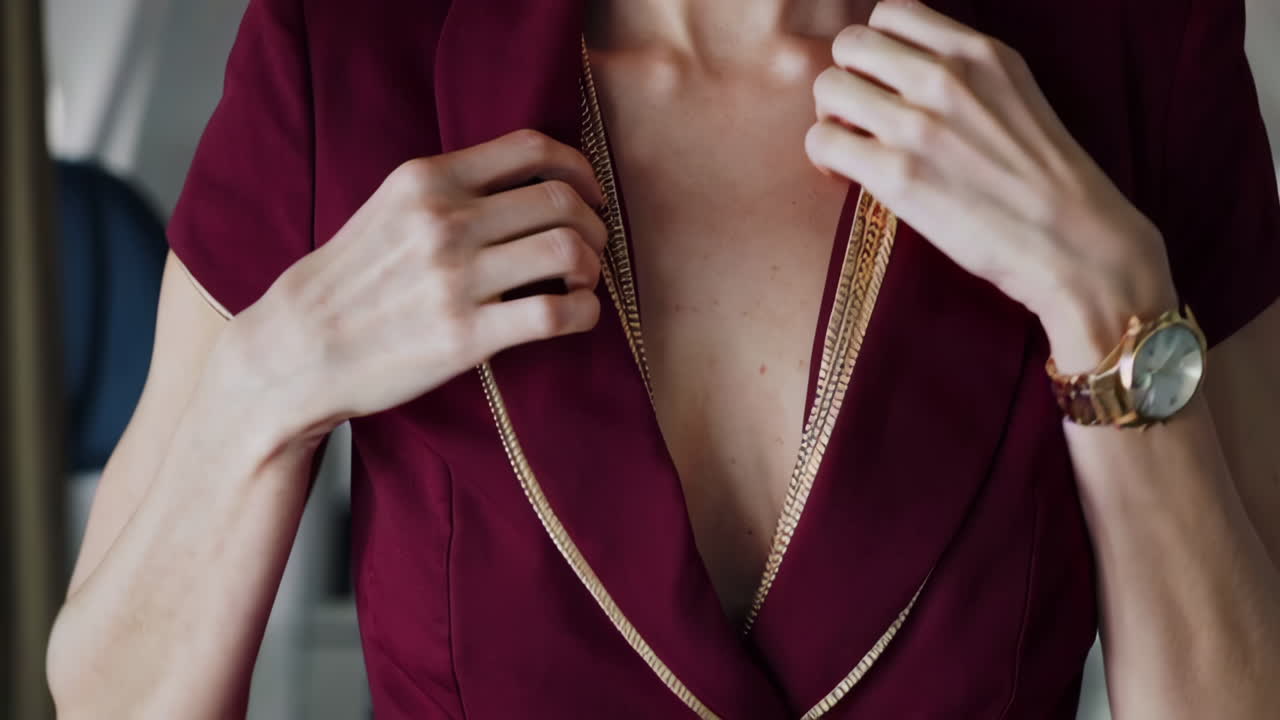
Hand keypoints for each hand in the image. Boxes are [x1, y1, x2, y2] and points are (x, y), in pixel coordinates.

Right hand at [228, 129, 606, 440]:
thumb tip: (528, 184)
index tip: (589, 195)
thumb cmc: (351, 281)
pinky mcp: (466, 335)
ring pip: (567, 250)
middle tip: (593, 247)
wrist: (299, 348)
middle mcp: (444, 221)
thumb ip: (450, 190)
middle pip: (561, 201)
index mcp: (428, 179)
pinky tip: (577, 315)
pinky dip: (584, 311)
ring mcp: (456, 278)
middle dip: (594, 224)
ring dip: (592, 267)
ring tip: (582, 282)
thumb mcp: (389, 209)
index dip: (579, 169)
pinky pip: (556, 312)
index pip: (531, 149)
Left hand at [804, 0, 1177, 369]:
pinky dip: (825, 159)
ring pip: (827, 88)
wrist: (1076, 244)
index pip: (892, 11)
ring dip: (829, 118)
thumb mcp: (1015, 96)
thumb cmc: (1046, 183)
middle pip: (850, 44)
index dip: (877, 48)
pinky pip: (822, 142)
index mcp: (979, 51)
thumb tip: (903, 75)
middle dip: (847, 78)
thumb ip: (964, 75)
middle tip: (859, 117)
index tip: (885, 82)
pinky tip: (848, 177)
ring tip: (853, 147)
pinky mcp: (897, 175)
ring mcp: (919, 123)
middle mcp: (946, 76)